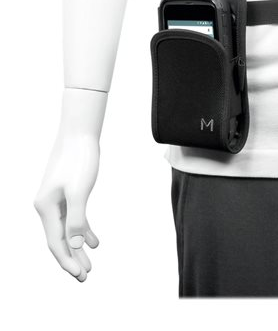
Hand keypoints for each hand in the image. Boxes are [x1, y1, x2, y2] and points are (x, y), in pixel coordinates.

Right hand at [34, 131, 99, 280]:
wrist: (80, 135)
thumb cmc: (80, 160)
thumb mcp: (79, 191)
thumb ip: (76, 218)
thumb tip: (76, 244)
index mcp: (45, 207)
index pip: (56, 242)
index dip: (67, 260)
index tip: (81, 275)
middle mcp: (47, 206)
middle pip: (59, 240)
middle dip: (72, 259)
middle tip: (85, 278)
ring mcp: (56, 200)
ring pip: (67, 231)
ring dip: (78, 248)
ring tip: (89, 265)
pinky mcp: (67, 194)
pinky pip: (73, 219)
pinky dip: (83, 231)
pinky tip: (94, 242)